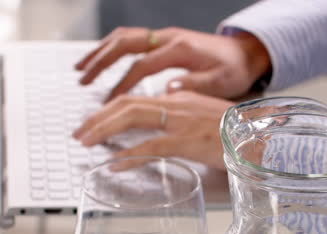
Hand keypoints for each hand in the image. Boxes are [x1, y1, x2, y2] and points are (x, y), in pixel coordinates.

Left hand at [73, 90, 233, 169]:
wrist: (259, 137)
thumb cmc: (234, 133)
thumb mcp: (202, 120)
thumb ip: (179, 120)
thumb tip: (158, 128)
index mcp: (177, 99)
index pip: (134, 99)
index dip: (108, 111)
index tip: (93, 123)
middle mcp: (175, 105)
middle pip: (126, 105)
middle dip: (97, 119)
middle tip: (80, 134)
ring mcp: (180, 122)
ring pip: (132, 118)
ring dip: (104, 131)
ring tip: (87, 144)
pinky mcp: (187, 142)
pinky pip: (150, 146)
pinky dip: (129, 155)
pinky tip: (115, 164)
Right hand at [75, 26, 270, 101]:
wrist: (245, 52)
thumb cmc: (234, 70)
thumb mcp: (222, 82)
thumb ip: (195, 85)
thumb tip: (168, 89)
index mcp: (180, 49)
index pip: (142, 65)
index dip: (122, 84)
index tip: (107, 104)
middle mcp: (168, 38)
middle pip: (125, 44)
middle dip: (100, 62)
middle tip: (82, 80)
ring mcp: (164, 36)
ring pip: (123, 38)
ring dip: (100, 52)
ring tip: (80, 70)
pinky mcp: (162, 40)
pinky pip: (130, 40)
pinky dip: (111, 49)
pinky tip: (99, 62)